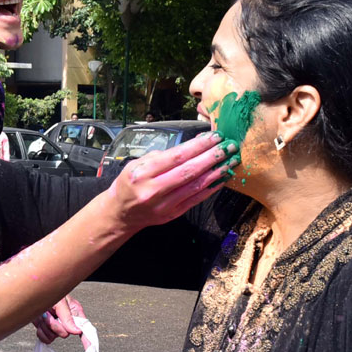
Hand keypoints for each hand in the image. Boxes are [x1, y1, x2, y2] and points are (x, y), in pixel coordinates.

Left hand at [32, 295, 84, 343]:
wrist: (33, 294)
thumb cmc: (48, 293)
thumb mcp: (60, 302)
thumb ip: (67, 317)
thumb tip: (77, 331)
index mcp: (74, 311)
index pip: (84, 327)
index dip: (87, 339)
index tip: (90, 348)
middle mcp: (67, 321)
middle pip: (64, 334)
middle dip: (54, 325)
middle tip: (49, 313)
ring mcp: (56, 327)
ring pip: (53, 337)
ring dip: (45, 326)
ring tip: (44, 314)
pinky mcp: (47, 331)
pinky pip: (45, 340)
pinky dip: (41, 332)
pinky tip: (40, 323)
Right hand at [107, 134, 237, 234]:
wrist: (121, 213)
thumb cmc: (129, 183)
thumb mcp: (136, 163)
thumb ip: (162, 155)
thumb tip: (193, 145)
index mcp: (143, 173)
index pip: (176, 156)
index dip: (198, 146)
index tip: (214, 137)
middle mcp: (153, 190)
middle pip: (189, 171)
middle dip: (212, 157)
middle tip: (228, 146)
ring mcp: (164, 204)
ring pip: (196, 186)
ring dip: (216, 172)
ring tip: (231, 160)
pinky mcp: (173, 214)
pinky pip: (196, 199)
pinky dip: (211, 188)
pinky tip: (222, 177)